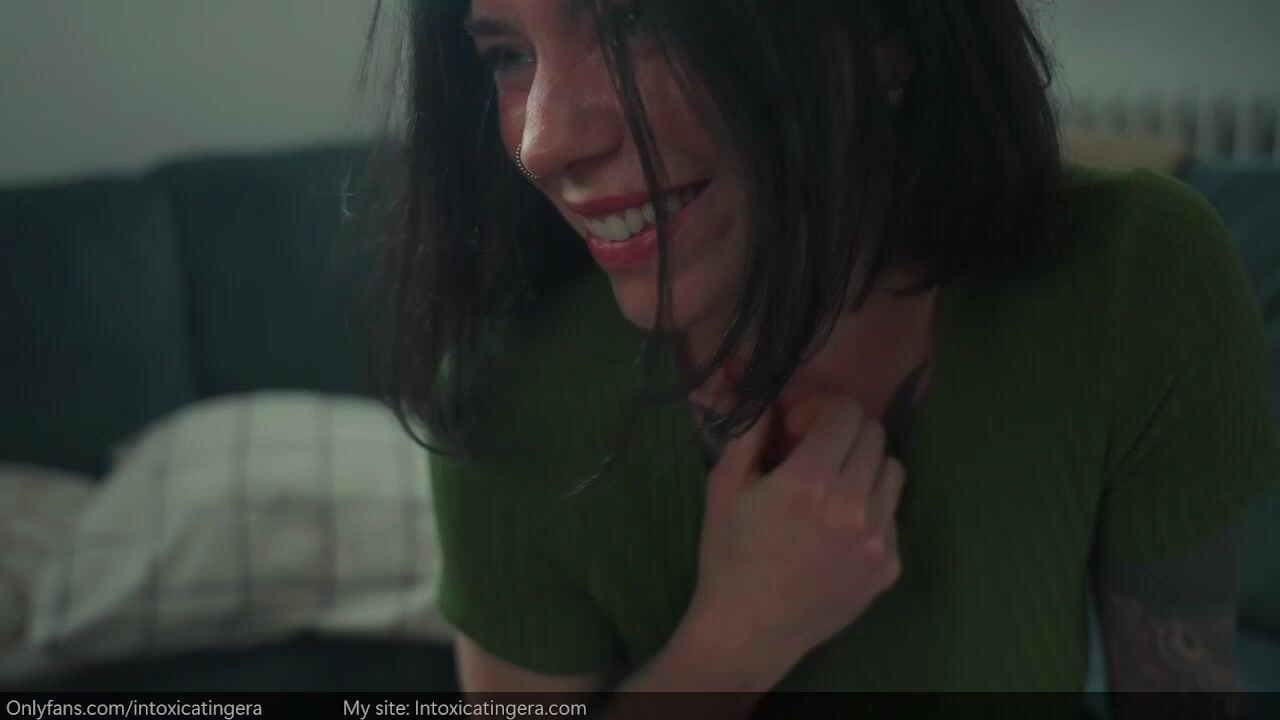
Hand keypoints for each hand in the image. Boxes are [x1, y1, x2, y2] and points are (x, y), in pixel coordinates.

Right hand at [685, 398, 905, 683]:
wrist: (749, 630)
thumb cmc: (729, 554)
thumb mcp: (723, 486)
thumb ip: (750, 432)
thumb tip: (773, 395)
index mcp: (809, 482)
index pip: (846, 411)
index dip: (821, 409)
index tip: (799, 429)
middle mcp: (852, 506)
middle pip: (874, 434)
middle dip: (844, 434)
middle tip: (817, 454)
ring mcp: (877, 539)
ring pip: (893, 470)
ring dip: (865, 467)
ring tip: (834, 488)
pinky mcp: (890, 565)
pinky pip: (893, 513)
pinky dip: (871, 508)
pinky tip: (839, 530)